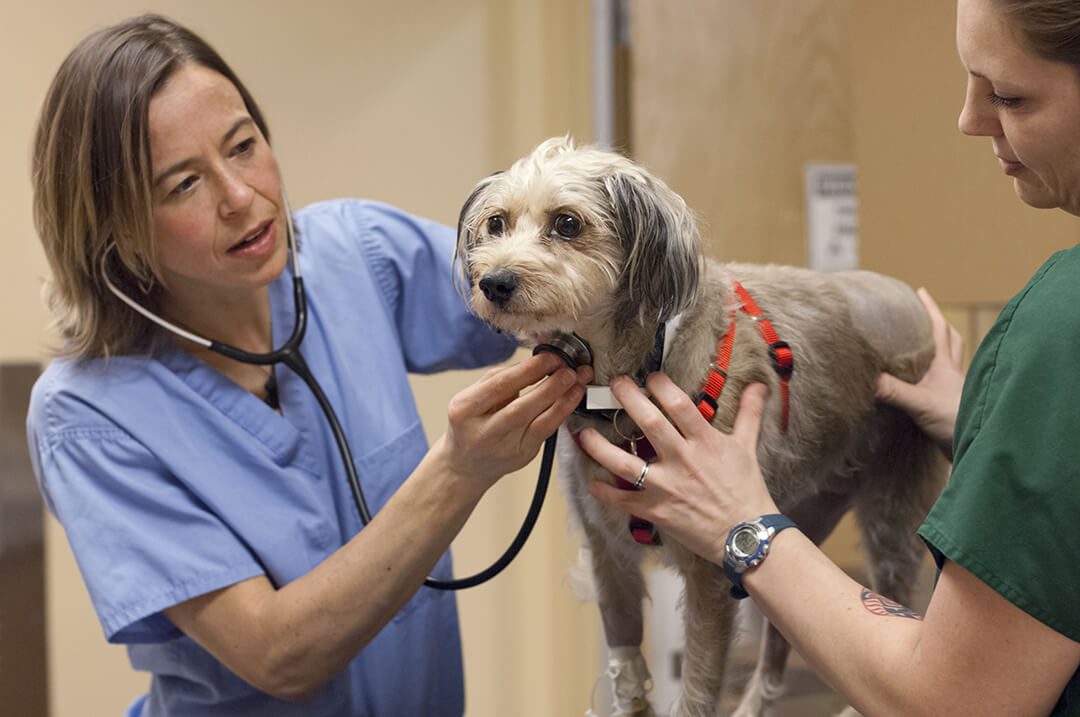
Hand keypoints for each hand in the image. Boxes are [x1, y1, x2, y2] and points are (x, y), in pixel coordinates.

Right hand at [441, 352, 590, 490]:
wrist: (466, 463)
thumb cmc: (471, 423)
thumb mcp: (473, 396)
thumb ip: (500, 378)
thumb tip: (536, 361)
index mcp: (464, 409)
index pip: (500, 386)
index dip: (529, 370)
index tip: (549, 357)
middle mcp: (483, 432)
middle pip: (521, 408)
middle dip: (550, 387)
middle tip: (568, 370)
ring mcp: (504, 448)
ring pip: (539, 423)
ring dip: (562, 401)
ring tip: (577, 383)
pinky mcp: (522, 457)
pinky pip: (546, 433)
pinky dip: (561, 413)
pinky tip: (571, 399)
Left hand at [578, 374, 776, 564]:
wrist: (746, 535)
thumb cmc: (746, 489)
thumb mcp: (748, 447)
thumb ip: (748, 414)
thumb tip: (758, 386)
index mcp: (705, 442)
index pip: (679, 404)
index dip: (661, 386)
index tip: (650, 377)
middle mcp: (682, 460)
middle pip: (649, 423)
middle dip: (628, 399)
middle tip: (613, 383)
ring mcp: (666, 486)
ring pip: (625, 463)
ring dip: (600, 447)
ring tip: (583, 433)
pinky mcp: (657, 510)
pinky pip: (625, 500)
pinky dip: (605, 494)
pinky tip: (591, 484)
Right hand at [875, 288, 963, 459]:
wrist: (976, 445)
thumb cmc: (954, 421)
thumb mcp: (919, 403)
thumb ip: (893, 390)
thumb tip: (867, 378)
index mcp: (945, 364)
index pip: (939, 328)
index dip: (929, 309)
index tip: (920, 292)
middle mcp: (953, 372)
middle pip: (950, 339)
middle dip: (938, 323)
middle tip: (925, 313)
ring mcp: (956, 388)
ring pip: (952, 359)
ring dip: (942, 346)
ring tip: (928, 341)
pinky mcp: (954, 404)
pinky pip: (947, 380)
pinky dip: (939, 373)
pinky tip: (929, 380)